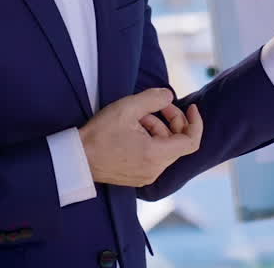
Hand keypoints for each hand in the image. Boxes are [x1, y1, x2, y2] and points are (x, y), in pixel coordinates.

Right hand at [80, 88, 202, 186]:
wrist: (78, 159)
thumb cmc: (100, 134)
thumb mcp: (127, 108)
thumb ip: (153, 99)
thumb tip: (169, 96)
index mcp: (156, 155)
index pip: (191, 142)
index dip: (195, 122)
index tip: (191, 107)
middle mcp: (155, 169)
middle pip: (178, 142)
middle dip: (171, 120)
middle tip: (156, 105)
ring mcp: (147, 176)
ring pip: (165, 148)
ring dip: (158, 129)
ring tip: (137, 117)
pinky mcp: (139, 177)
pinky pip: (155, 156)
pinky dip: (151, 140)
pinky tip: (134, 130)